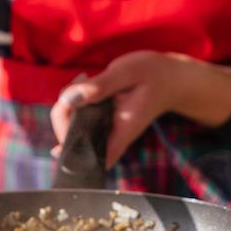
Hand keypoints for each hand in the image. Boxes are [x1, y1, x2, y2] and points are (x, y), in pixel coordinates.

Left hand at [50, 51, 230, 168]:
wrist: (170, 77)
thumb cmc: (153, 75)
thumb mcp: (127, 73)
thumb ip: (99, 86)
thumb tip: (69, 99)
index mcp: (119, 132)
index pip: (89, 157)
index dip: (69, 152)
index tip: (60, 131)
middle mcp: (109, 136)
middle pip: (73, 139)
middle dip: (63, 115)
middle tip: (77, 86)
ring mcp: (104, 129)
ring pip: (72, 126)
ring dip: (68, 105)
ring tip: (84, 80)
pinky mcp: (100, 120)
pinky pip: (78, 117)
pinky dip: (73, 101)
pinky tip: (83, 84)